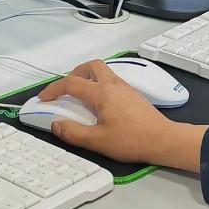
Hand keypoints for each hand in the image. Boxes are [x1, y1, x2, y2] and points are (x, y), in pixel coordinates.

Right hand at [37, 60, 205, 169]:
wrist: (163, 140)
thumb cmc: (132, 140)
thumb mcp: (97, 141)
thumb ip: (73, 133)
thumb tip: (56, 125)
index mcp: (102, 93)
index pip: (71, 83)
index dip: (54, 89)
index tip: (45, 98)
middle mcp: (114, 85)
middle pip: (91, 66)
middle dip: (74, 73)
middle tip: (66, 88)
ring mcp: (125, 88)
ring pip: (103, 71)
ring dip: (89, 77)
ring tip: (81, 95)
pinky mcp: (133, 94)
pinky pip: (112, 81)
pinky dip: (100, 85)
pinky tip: (101, 103)